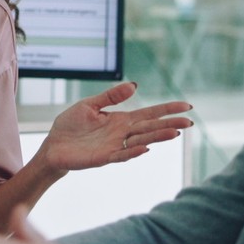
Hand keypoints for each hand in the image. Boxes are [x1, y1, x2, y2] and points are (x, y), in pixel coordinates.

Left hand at [38, 83, 191, 172]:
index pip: (149, 113)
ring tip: (175, 133)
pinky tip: (145, 148)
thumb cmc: (70, 126)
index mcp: (120, 120)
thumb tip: (135, 85)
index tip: (186, 106)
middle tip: (190, 122)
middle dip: (170, 124)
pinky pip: (121, 154)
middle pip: (150, 127)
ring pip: (141, 141)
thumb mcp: (90, 105)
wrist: (53, 146)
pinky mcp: (103, 157)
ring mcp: (114, 146)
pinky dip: (133, 152)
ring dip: (157, 138)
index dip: (167, 109)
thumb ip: (111, 96)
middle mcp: (121, 133)